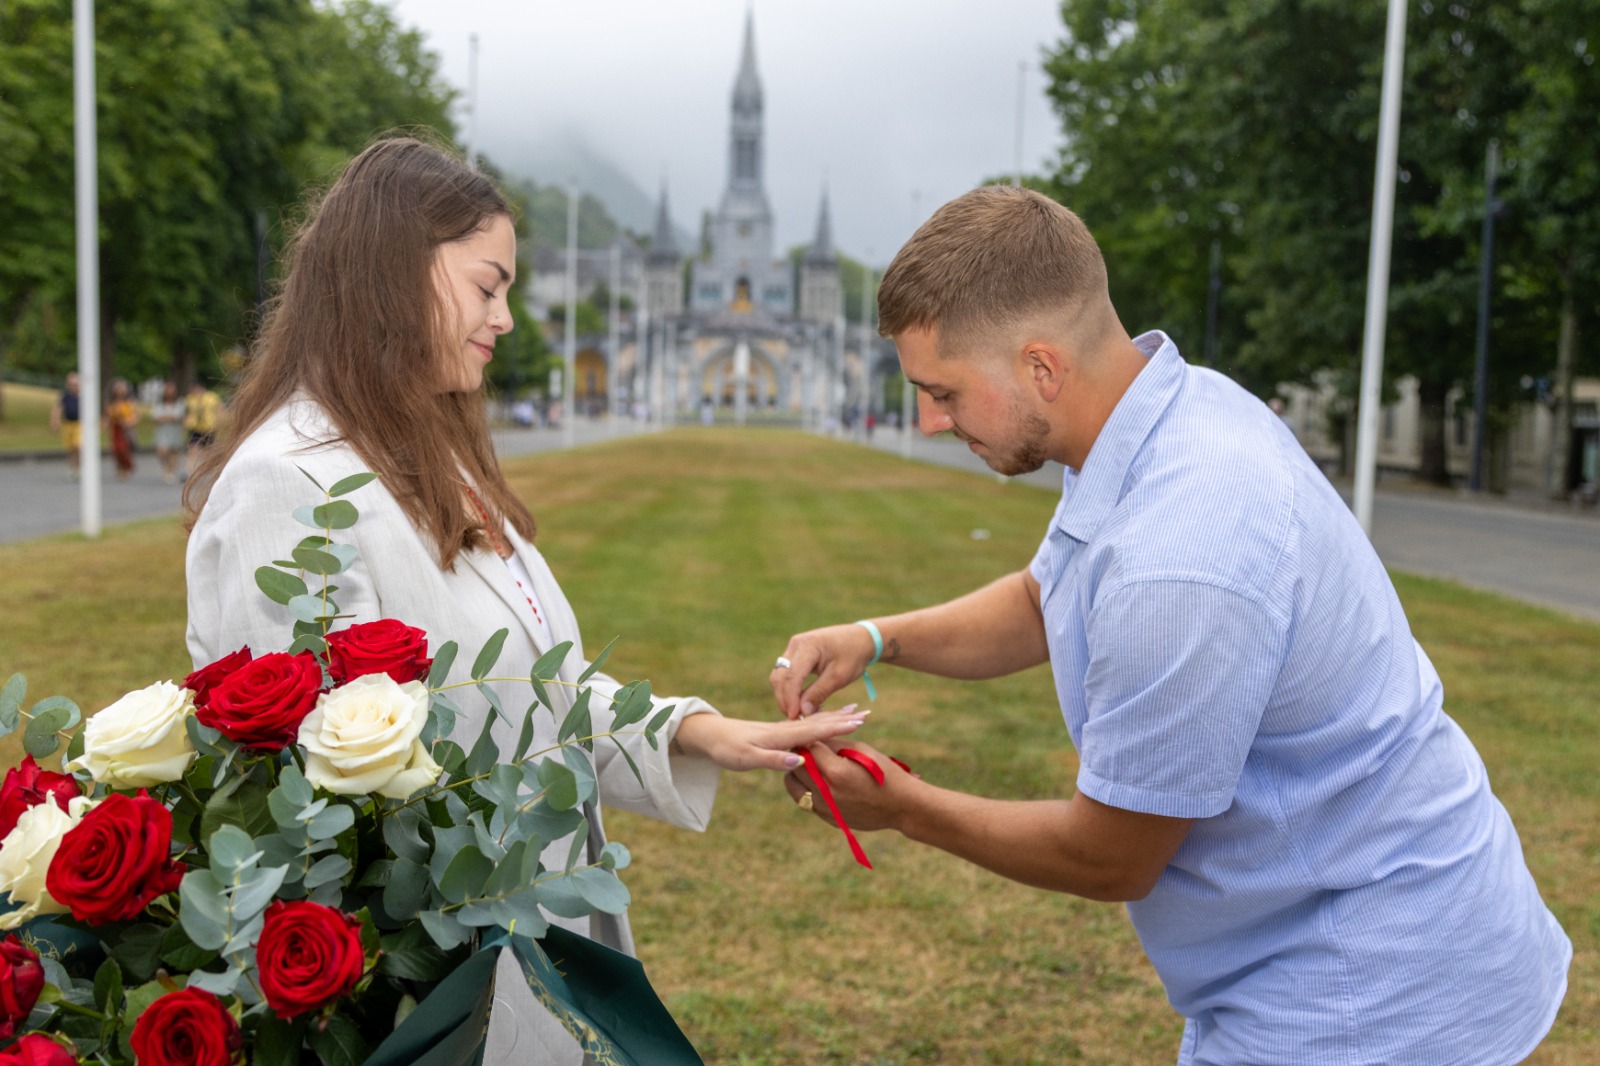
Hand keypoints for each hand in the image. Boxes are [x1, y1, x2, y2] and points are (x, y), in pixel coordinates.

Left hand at [671, 707, 867, 772]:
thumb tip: (799, 760)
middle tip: (866, 712)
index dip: (836, 727)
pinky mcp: (780, 731)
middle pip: (819, 721)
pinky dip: (821, 719)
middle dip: (842, 718)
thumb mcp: (747, 759)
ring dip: (835, 716)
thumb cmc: (727, 749)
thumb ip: (773, 759)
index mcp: (780, 735)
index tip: (858, 722)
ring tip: (855, 709)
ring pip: (814, 720)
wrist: (711, 734)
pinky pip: (806, 724)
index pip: (814, 731)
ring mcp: (783, 728)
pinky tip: (827, 718)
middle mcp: (784, 728)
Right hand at [770, 623, 878, 718]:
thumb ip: (819, 693)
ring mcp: (793, 647)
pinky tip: (798, 702)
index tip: (794, 717)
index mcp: (808, 645)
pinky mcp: (795, 653)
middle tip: (794, 719)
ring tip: (796, 713)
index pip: (792, 676)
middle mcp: (796, 644)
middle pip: (780, 676)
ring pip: (779, 675)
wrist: (861, 638)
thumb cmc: (853, 655)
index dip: (790, 698)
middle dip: (784, 699)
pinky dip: (789, 688)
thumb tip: (802, 712)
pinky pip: (785, 673)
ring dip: (785, 695)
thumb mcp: (839, 676)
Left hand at [784, 740, 913, 832]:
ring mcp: (825, 807)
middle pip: (796, 765)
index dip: (808, 738)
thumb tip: (812, 738)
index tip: (809, 733)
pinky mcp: (827, 817)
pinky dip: (805, 787)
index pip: (807, 747)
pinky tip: (817, 779)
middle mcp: (826, 791)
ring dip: (796, 771)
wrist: (900, 805)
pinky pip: (804, 800)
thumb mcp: (861, 750)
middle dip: (800, 753)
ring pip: (792, 784)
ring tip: (808, 763)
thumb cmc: (883, 772)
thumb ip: (833, 744)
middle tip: (807, 745)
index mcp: (835, 771)